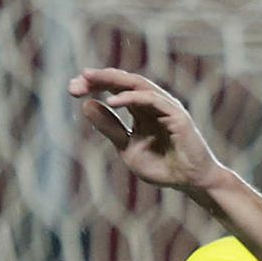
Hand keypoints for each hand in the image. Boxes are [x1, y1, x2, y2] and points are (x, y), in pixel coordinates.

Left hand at [70, 68, 225, 196]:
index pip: (115, 89)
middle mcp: (153, 103)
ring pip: (137, 84)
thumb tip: (85, 105)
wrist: (189, 182)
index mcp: (140, 109)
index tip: (72, 89)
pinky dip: (131, 98)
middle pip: (124, 81)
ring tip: (90, 79)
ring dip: (112, 80)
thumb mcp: (127, 147)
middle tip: (77, 79)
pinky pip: (152, 99)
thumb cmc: (161, 167)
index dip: (95, 86)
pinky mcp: (176, 114)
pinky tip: (113, 101)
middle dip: (100, 78)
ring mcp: (166, 106)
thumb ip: (110, 127)